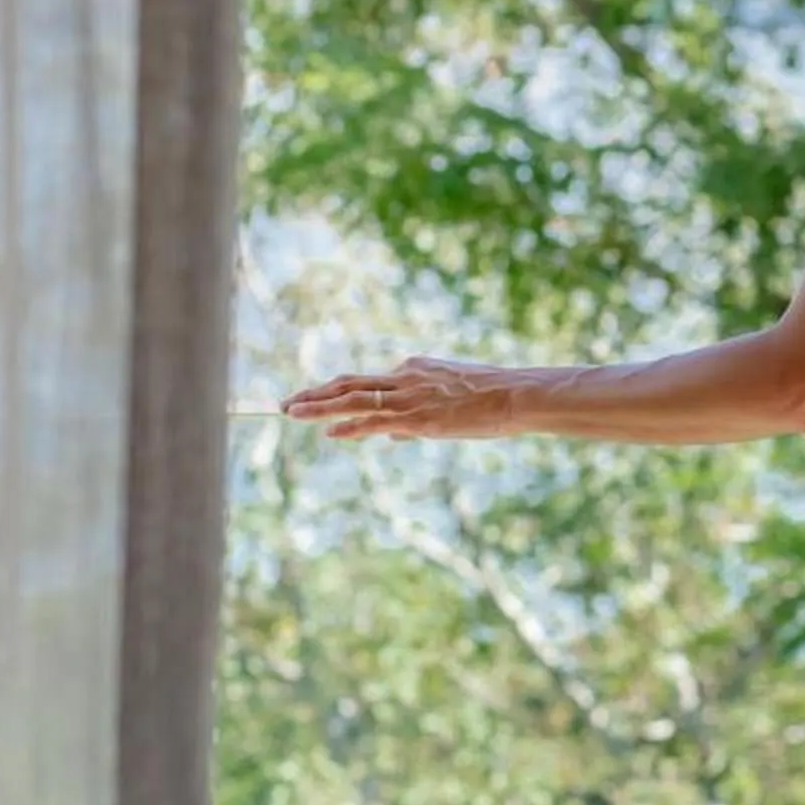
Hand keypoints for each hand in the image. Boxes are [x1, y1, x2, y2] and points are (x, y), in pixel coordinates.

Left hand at [284, 356, 530, 440]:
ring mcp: (410, 397)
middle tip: (288, 402)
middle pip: (350, 382)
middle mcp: (406, 377)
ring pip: (354, 398)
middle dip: (316, 393)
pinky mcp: (417, 418)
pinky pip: (375, 421)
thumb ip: (419, 413)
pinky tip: (329, 432)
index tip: (318, 399)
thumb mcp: (453, 399)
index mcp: (415, 368)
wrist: (516, 395)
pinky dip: (349, 427)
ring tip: (291, 411)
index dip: (340, 393)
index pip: (371, 382)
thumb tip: (392, 436)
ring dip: (319, 406)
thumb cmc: (493, 398)